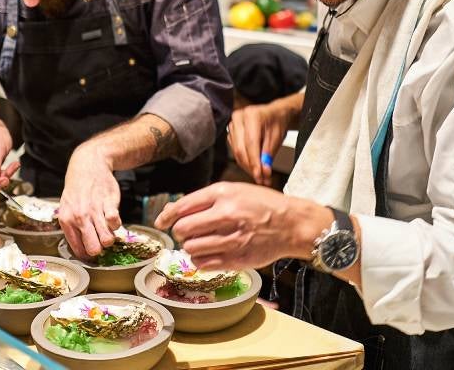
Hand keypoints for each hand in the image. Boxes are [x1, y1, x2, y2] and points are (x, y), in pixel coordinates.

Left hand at [58, 144, 120, 258]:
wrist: (88, 165)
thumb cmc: (77, 189)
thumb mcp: (66, 207)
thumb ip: (72, 227)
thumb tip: (82, 249)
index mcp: (66, 221)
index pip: (79, 250)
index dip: (88, 254)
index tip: (92, 249)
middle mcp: (79, 217)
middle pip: (94, 249)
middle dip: (100, 248)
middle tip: (100, 240)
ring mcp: (94, 210)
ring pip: (107, 239)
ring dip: (109, 237)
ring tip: (106, 229)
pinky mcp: (109, 202)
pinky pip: (116, 223)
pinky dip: (116, 224)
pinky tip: (111, 218)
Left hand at [155, 181, 329, 270]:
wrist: (291, 224)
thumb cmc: (262, 205)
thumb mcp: (235, 190)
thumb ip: (206, 200)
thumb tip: (174, 212)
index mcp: (224, 194)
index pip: (183, 206)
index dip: (167, 216)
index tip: (162, 222)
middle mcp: (227, 215)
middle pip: (184, 229)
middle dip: (180, 232)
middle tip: (187, 233)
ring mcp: (232, 239)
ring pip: (191, 249)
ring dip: (190, 247)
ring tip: (199, 243)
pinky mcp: (236, 259)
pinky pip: (203, 264)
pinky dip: (200, 260)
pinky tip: (208, 253)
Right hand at [228, 98, 293, 184]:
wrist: (274, 114)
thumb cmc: (276, 122)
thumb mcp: (276, 138)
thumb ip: (268, 155)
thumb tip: (263, 172)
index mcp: (252, 116)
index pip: (251, 143)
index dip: (254, 162)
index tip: (260, 175)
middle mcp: (239, 118)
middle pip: (241, 149)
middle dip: (251, 167)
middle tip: (262, 179)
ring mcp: (233, 124)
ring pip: (237, 152)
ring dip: (247, 166)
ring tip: (260, 175)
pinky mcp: (231, 132)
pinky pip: (235, 151)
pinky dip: (244, 161)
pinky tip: (253, 166)